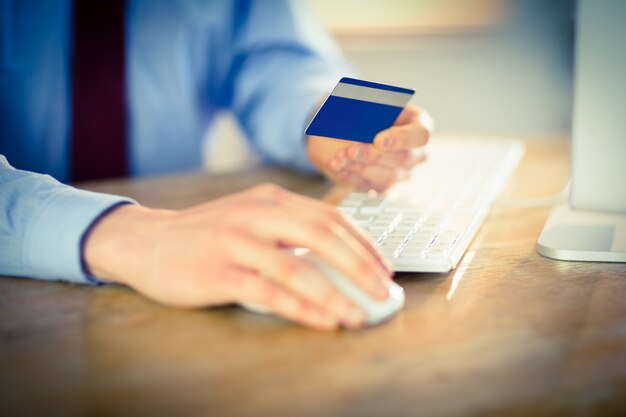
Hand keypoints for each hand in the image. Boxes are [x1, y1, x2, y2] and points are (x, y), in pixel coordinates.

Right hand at [84, 184, 391, 329]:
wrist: (146, 241)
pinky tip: (325, 321)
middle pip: (323, 238)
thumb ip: (289, 228)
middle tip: (383, 292)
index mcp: (271, 198)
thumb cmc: (207, 234)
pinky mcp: (218, 273)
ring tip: (359, 316)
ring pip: (298, 269)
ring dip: (336, 295)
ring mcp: (235, 242)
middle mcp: (256, 214)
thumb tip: (340, 258)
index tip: (383, 268)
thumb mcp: (250, 216)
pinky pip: (270, 293)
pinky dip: (303, 308)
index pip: (330, 218)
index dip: (363, 244)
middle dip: (360, 267)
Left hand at [307, 105, 432, 191]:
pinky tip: (336, 165)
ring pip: (385, 177)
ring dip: (359, 166)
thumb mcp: (368, 101)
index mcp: (419, 125)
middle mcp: (415, 153)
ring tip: (340, 156)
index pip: (420, 135)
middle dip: (373, 155)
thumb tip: (358, 116)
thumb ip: (369, 106)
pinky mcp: (381, 186)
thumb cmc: (366, 111)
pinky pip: (368, 185)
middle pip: (401, 159)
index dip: (401, 138)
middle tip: (351, 150)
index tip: (378, 140)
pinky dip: (349, 174)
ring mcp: (401, 173)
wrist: (349, 128)